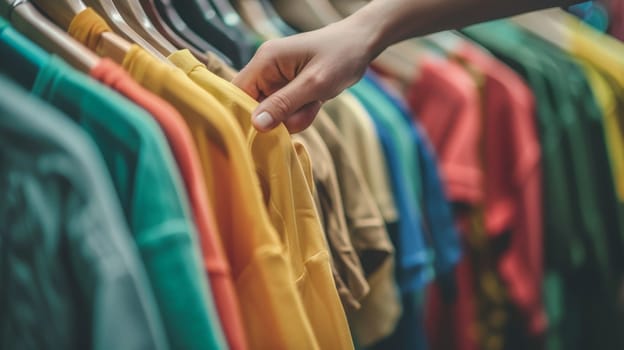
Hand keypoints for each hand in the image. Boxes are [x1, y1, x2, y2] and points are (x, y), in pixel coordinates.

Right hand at [233, 20, 373, 132]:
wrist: (362, 45)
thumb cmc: (340, 57)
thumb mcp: (314, 84)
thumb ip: (284, 105)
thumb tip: (256, 125)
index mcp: (265, 61)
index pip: (237, 92)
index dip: (244, 115)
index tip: (261, 133)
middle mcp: (266, 69)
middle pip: (255, 106)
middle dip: (278, 118)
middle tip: (302, 113)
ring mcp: (277, 79)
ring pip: (274, 113)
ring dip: (294, 117)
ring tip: (314, 103)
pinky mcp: (289, 88)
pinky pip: (288, 111)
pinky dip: (302, 113)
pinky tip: (316, 103)